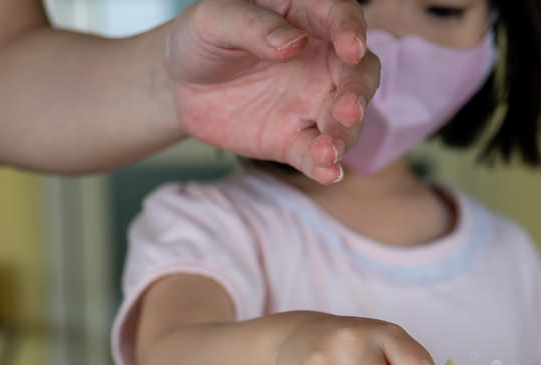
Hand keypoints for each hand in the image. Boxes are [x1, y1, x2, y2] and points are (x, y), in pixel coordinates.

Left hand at [165, 0, 377, 183]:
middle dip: (358, 92)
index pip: (341, 16)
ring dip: (345, 135)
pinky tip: (327, 172)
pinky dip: (325, 165)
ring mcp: (312, 102)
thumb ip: (252, 25)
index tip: (351, 48)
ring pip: (347, 120)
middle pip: (359, 73)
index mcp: (305, 17)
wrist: (180, 84)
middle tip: (348, 110)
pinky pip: (318, 153)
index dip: (351, 30)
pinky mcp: (296, 139)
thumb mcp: (213, 20)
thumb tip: (292, 43)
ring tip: (328, 150)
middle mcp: (321, 60)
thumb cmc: (201, 38)